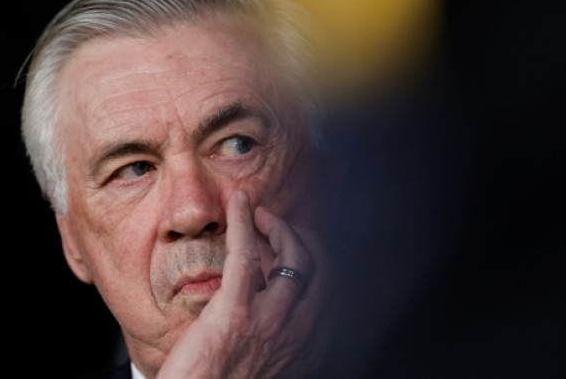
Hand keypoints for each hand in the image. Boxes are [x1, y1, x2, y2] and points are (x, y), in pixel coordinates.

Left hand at [156, 191, 329, 377]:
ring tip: (261, 216)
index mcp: (310, 348)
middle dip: (305, 238)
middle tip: (281, 227)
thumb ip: (282, 343)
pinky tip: (239, 203)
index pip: (330, 290)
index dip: (318, 261)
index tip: (299, 249)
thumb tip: (275, 306)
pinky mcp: (234, 312)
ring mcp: (270, 321)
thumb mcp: (271, 370)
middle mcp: (299, 333)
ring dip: (279, 227)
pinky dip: (244, 222)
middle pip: (320, 268)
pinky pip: (245, 254)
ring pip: (293, 257)